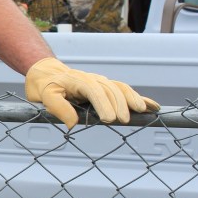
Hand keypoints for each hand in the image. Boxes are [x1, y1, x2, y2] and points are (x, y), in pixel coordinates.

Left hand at [24, 57, 160, 129]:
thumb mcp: (45, 96)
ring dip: (132, 99)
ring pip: (120, 89)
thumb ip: (58, 108)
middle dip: (118, 104)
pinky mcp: (106, 88)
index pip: (93, 90)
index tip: (108, 119)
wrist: (46, 73)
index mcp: (78, 81)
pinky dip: (139, 98)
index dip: (102, 103)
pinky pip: (124, 90)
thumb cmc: (45, 87)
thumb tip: (72, 124)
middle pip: (110, 90)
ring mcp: (101, 82)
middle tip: (123, 121)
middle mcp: (92, 80)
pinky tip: (152, 106)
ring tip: (142, 111)